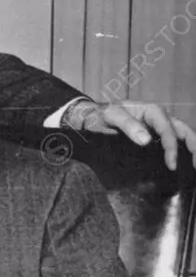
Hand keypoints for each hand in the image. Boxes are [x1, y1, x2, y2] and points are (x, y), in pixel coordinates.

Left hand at [67, 99, 195, 170]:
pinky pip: (172, 140)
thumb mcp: (111, 116)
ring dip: (192, 148)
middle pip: (184, 131)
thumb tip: (147, 140)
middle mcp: (159, 117)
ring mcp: (158, 125)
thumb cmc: (101, 115)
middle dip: (195, 147)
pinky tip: (183, 163)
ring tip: (195, 166)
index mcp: (152, 111)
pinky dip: (181, 150)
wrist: (92, 116)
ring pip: (182, 135)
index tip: (171, 165)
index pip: (168, 131)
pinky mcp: (154, 134)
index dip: (172, 148)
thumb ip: (128, 126)